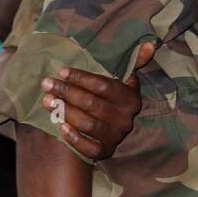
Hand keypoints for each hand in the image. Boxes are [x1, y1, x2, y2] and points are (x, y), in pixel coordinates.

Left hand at [39, 41, 155, 159]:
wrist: (109, 126)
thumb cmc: (110, 96)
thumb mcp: (123, 79)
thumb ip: (135, 61)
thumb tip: (150, 44)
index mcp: (131, 99)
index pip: (104, 86)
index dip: (82, 78)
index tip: (62, 70)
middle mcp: (126, 120)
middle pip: (93, 104)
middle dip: (68, 92)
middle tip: (47, 84)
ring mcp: (116, 137)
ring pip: (89, 125)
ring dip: (66, 112)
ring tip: (47, 101)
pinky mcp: (106, 152)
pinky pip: (90, 149)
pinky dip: (75, 139)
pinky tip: (60, 127)